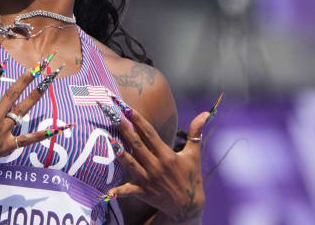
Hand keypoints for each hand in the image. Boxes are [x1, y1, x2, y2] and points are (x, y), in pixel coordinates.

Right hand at [0, 67, 57, 182]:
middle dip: (26, 78)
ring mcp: (3, 132)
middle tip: (37, 67)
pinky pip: (28, 140)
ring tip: (46, 84)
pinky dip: (42, 135)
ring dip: (35, 97)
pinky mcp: (7, 145)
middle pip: (13, 94)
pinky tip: (57, 129)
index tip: (0, 67)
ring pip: (22, 111)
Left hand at [109, 109, 209, 223]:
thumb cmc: (190, 176)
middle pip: (137, 144)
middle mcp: (156, 165)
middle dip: (124, 128)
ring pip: (131, 163)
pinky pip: (129, 191)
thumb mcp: (194, 154)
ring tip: (109, 140)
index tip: (127, 108)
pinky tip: (109, 191)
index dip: (138, 120)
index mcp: (167, 155)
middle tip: (111, 114)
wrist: (189, 206)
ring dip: (120, 153)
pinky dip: (119, 191)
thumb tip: (206, 113)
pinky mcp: (143, 192)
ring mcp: (149, 179)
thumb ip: (196, 132)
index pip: (149, 133)